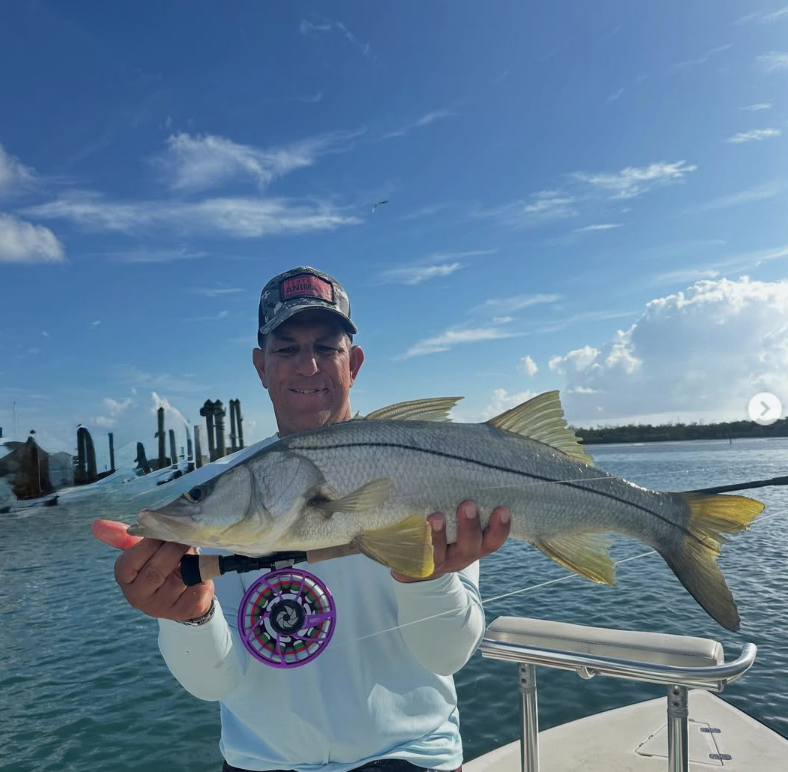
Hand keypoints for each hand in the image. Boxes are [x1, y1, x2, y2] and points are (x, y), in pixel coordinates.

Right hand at [91, 519, 213, 621]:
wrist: (184, 592)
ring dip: (190, 560)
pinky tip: (202, 568)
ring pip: (178, 579)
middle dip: (173, 549)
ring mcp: (161, 607)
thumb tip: (96, 524)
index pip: (129, 562)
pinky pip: (196, 587)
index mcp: (125, 579)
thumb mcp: (142, 550)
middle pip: (154, 572)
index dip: (149, 544)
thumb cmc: (161, 563)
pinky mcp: (185, 611)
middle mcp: (139, 597)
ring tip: (194, 550)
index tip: (164, 531)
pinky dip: (203, 573)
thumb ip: (123, 536)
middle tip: (186, 536)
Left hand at [391, 500, 510, 582]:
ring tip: (436, 516)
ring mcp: (438, 562)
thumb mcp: (460, 523)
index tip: (503, 509)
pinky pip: (415, 555)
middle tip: (468, 505)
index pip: (493, 540)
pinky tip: (413, 524)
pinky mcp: (417, 563)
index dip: (500, 528)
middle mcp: (459, 556)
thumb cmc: (446, 531)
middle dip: (470, 527)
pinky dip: (415, 541)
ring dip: (438, 535)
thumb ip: (465, 504)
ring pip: (439, 553)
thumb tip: (471, 463)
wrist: (418, 563)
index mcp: (476, 546)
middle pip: (469, 547)